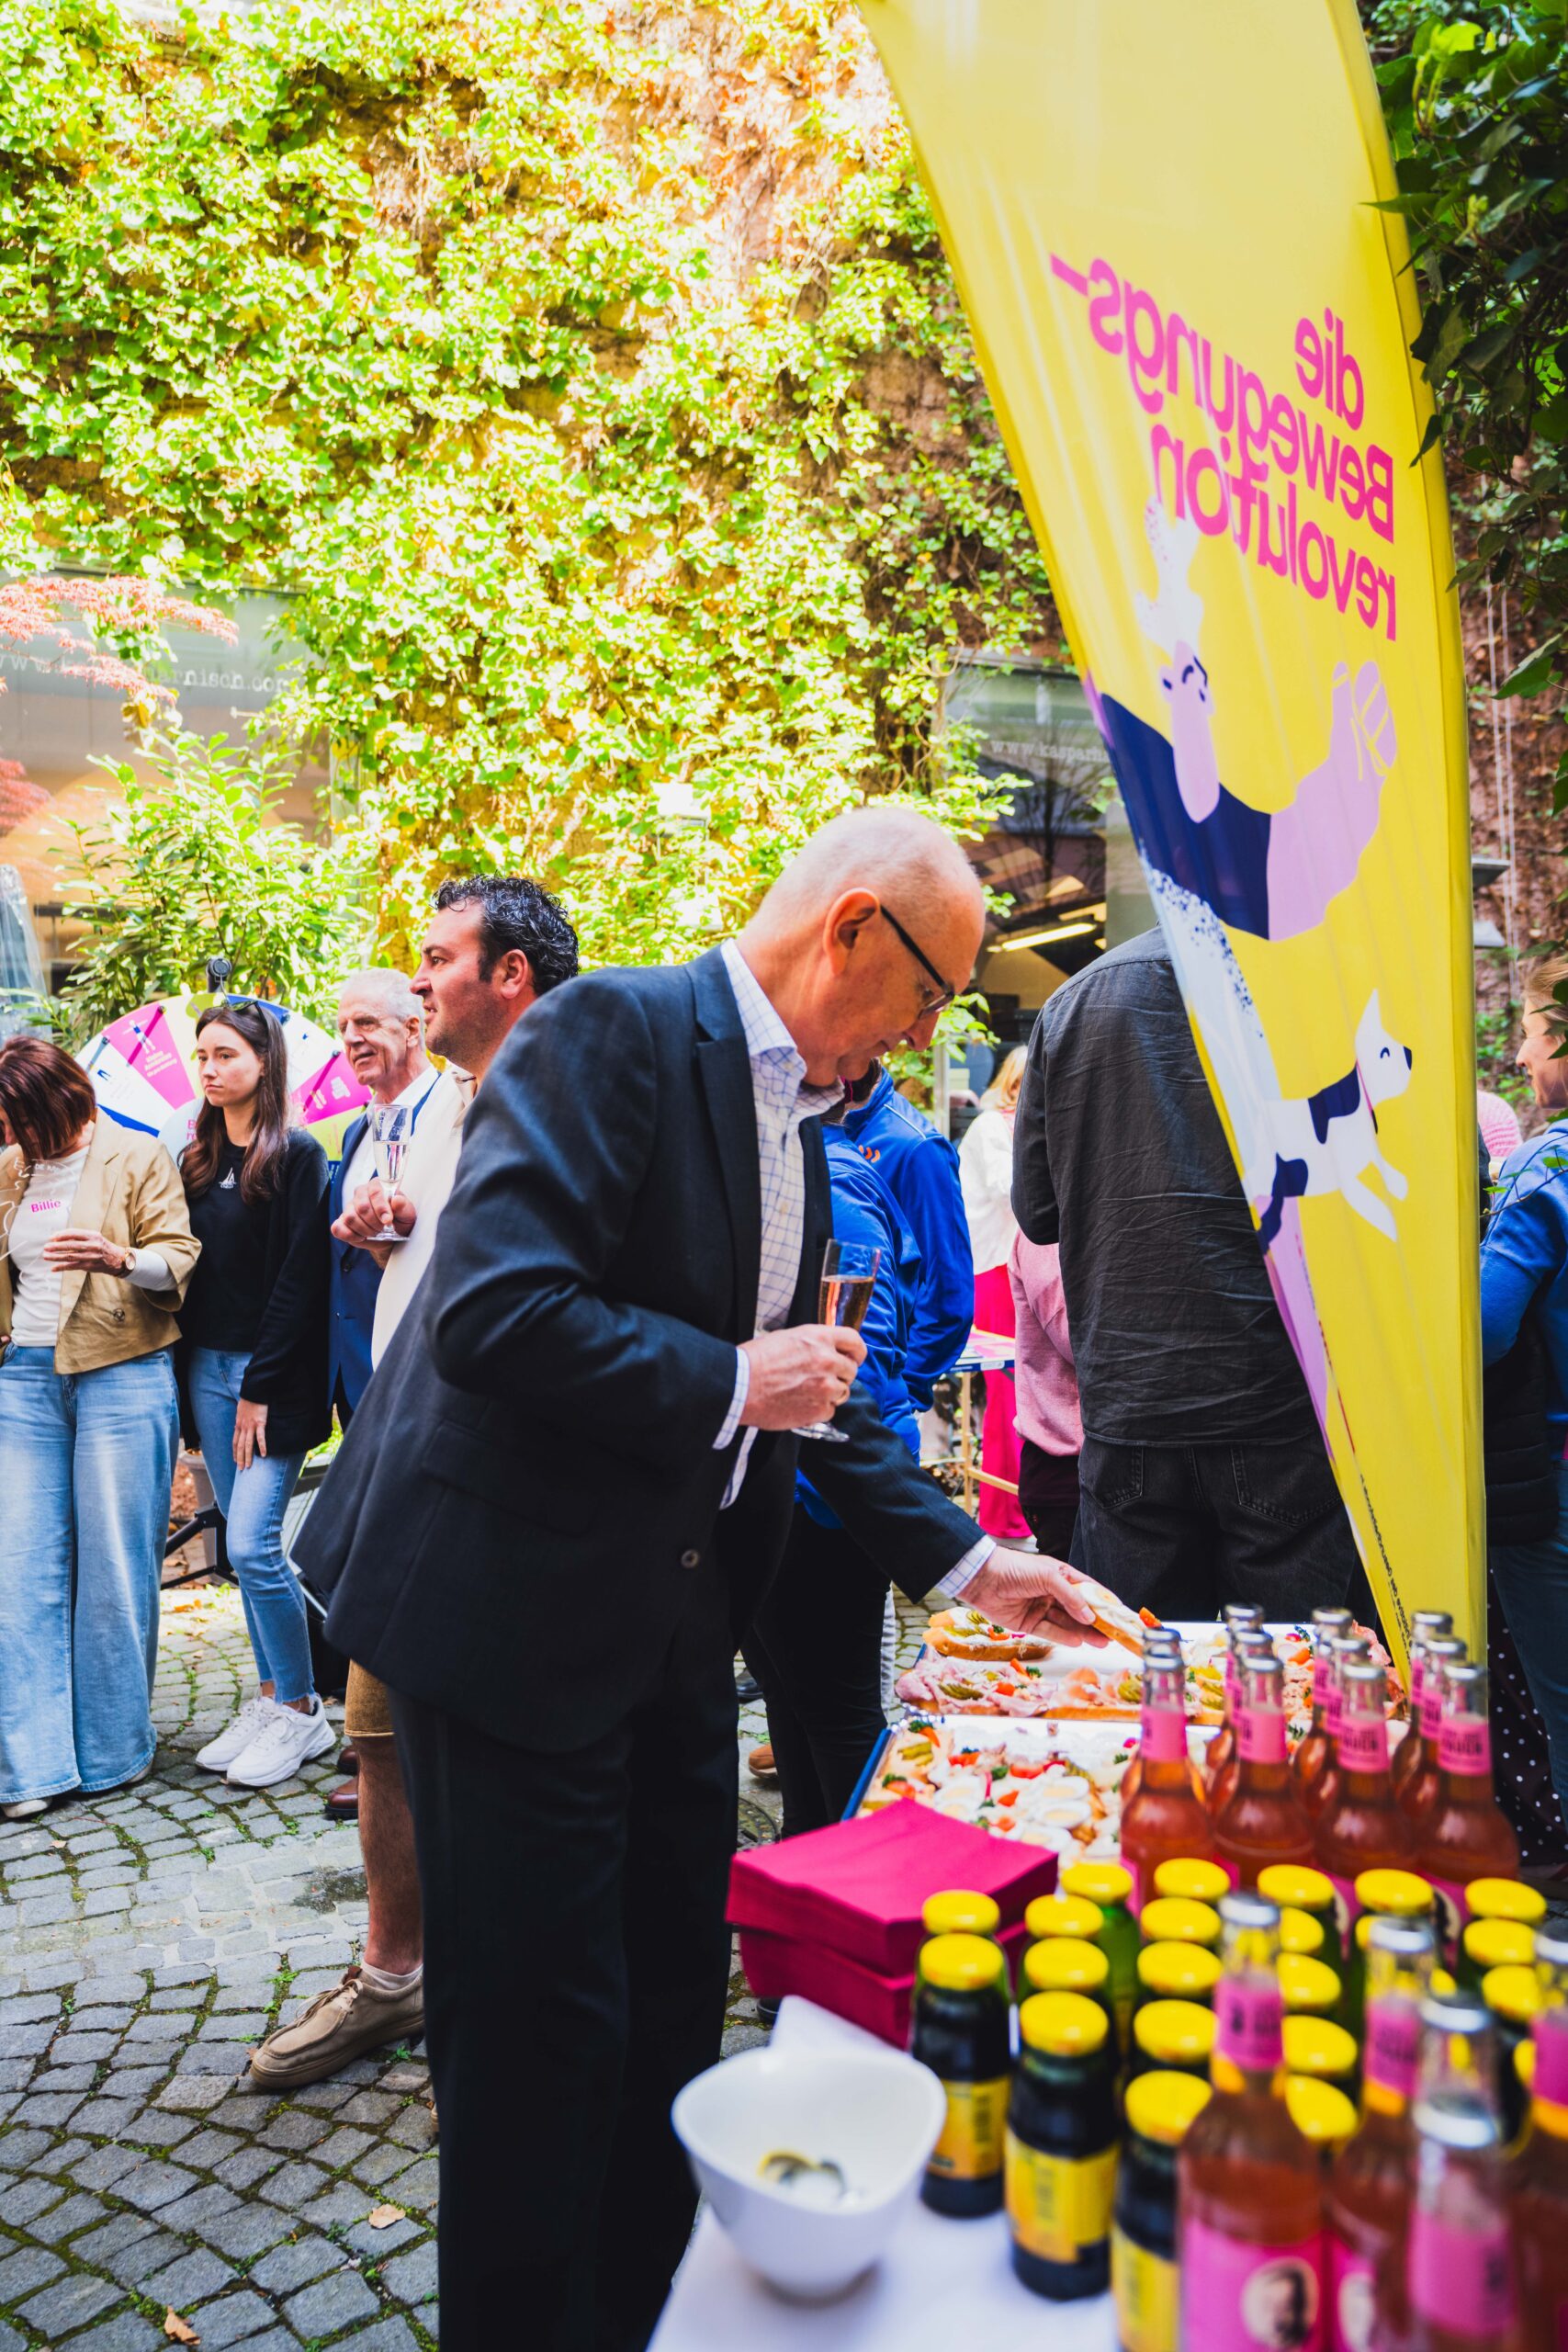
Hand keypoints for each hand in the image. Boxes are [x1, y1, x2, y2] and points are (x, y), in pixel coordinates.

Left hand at [41, 1228, 127, 1274]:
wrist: (117, 1259)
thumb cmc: (102, 1246)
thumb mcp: (94, 1237)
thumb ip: (79, 1237)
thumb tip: (58, 1238)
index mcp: (92, 1235)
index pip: (74, 1233)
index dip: (61, 1235)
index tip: (51, 1237)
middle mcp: (92, 1245)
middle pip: (70, 1245)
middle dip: (56, 1246)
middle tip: (46, 1247)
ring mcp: (91, 1256)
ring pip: (70, 1256)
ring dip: (56, 1257)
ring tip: (46, 1256)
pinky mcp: (89, 1266)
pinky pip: (73, 1267)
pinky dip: (62, 1267)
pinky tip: (53, 1268)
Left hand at [234, 1398, 268, 1470]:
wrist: (254, 1391)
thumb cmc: (249, 1399)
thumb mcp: (241, 1410)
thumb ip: (240, 1419)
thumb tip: (238, 1424)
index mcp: (238, 1424)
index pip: (235, 1442)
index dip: (234, 1452)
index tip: (235, 1460)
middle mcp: (243, 1427)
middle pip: (239, 1446)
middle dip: (240, 1458)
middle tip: (241, 1469)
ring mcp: (251, 1426)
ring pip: (247, 1444)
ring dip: (247, 1456)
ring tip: (249, 1466)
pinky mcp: (260, 1423)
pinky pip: (260, 1437)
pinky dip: (261, 1447)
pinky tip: (263, 1455)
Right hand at [333, 1179, 414, 1250]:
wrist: (392, 1238)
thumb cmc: (400, 1222)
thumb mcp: (408, 1215)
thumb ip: (403, 1207)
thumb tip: (397, 1200)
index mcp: (377, 1186)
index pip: (375, 1191)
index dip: (381, 1207)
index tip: (388, 1220)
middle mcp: (361, 1193)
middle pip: (362, 1206)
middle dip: (374, 1222)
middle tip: (383, 1228)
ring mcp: (349, 1207)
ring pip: (350, 1218)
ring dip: (365, 1229)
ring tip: (375, 1232)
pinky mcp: (341, 1222)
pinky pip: (338, 1228)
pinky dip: (351, 1235)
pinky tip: (362, 1237)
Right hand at [737, 1324, 864, 1430]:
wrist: (740, 1386)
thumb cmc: (755, 1360)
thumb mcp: (787, 1337)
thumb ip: (812, 1343)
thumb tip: (825, 1350)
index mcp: (819, 1338)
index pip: (854, 1341)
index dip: (856, 1351)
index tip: (854, 1357)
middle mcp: (827, 1361)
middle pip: (851, 1370)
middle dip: (840, 1374)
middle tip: (822, 1378)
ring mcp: (825, 1387)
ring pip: (843, 1392)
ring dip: (830, 1393)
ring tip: (806, 1392)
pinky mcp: (819, 1410)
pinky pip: (830, 1410)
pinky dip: (818, 1410)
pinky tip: (800, 1404)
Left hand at [958, 1549, 1108, 1646]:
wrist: (982, 1578)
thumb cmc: (1015, 1569)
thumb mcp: (1048, 1576)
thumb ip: (1070, 1596)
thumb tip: (1089, 1615)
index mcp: (1060, 1575)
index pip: (1088, 1589)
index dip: (1104, 1601)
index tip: (1120, 1613)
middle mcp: (1052, 1592)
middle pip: (1079, 1609)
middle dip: (1097, 1622)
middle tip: (1113, 1634)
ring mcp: (1041, 1607)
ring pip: (1068, 1623)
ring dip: (1084, 1632)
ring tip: (1102, 1642)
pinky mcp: (1029, 1622)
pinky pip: (1051, 1631)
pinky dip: (1064, 1637)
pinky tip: (1078, 1641)